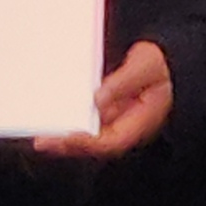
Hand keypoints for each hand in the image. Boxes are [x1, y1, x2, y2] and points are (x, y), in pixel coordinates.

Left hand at [33, 40, 174, 160]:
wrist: (167, 62)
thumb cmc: (160, 66)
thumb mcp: (146, 66)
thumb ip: (123, 83)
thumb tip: (98, 98)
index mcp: (140, 123)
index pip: (111, 141)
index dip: (88, 142)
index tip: (68, 136)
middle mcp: (124, 127)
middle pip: (93, 143)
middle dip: (67, 143)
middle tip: (42, 140)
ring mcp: (114, 121)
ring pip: (86, 134)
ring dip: (63, 135)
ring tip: (39, 130)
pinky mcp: (104, 112)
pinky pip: (85, 120)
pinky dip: (68, 119)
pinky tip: (51, 113)